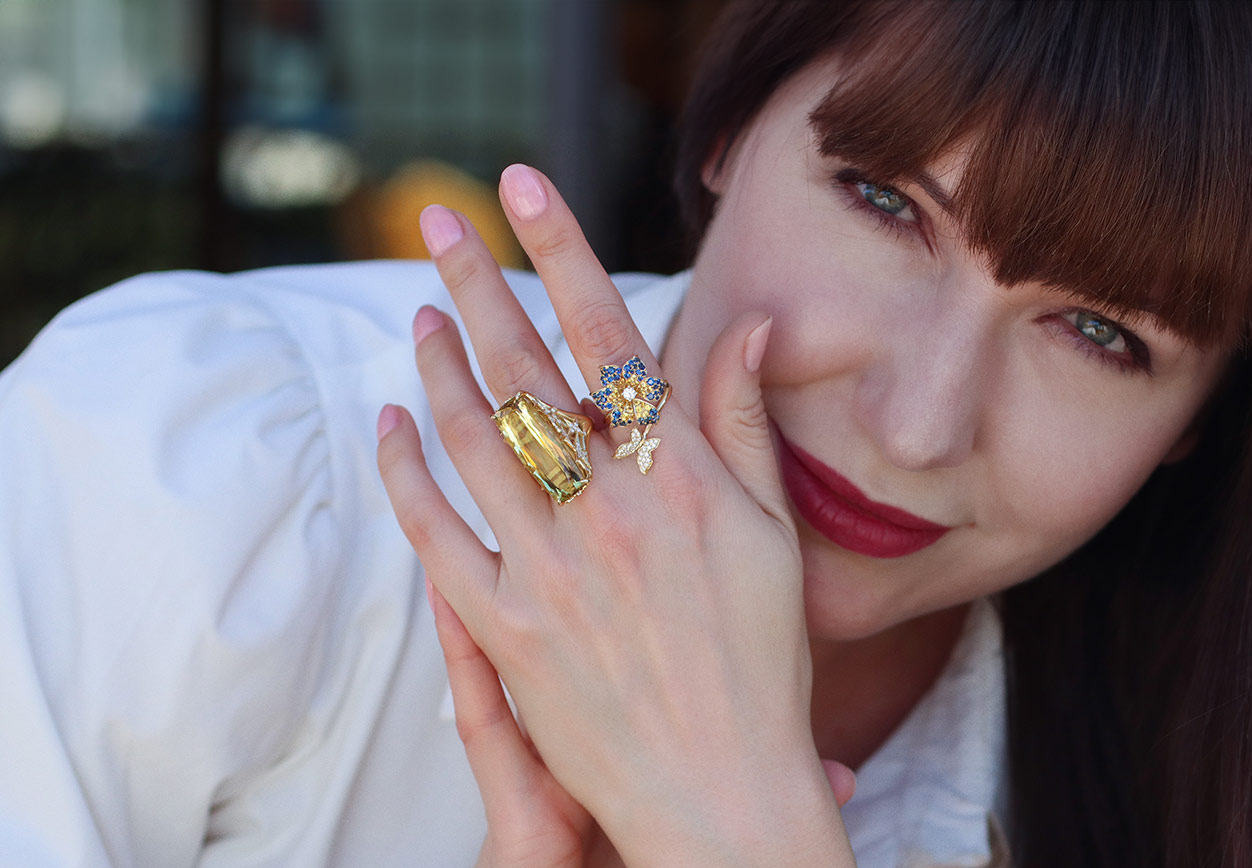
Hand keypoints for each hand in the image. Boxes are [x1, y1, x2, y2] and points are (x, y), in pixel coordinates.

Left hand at [377, 164, 856, 867]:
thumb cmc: (761, 662)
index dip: (563, 249)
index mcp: (683, 477)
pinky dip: (404, 470)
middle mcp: (612, 508)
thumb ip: (743, 426)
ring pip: (474, 436)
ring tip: (419, 312)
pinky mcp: (505, 627)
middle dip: (476, 280)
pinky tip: (389, 423)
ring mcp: (551, 567)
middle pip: (526, 367)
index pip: (611, 335)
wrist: (722, 789)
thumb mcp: (774, 535)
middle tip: (438, 223)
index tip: (523, 188)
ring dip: (437, 362)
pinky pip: (436, 531)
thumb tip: (744, 326)